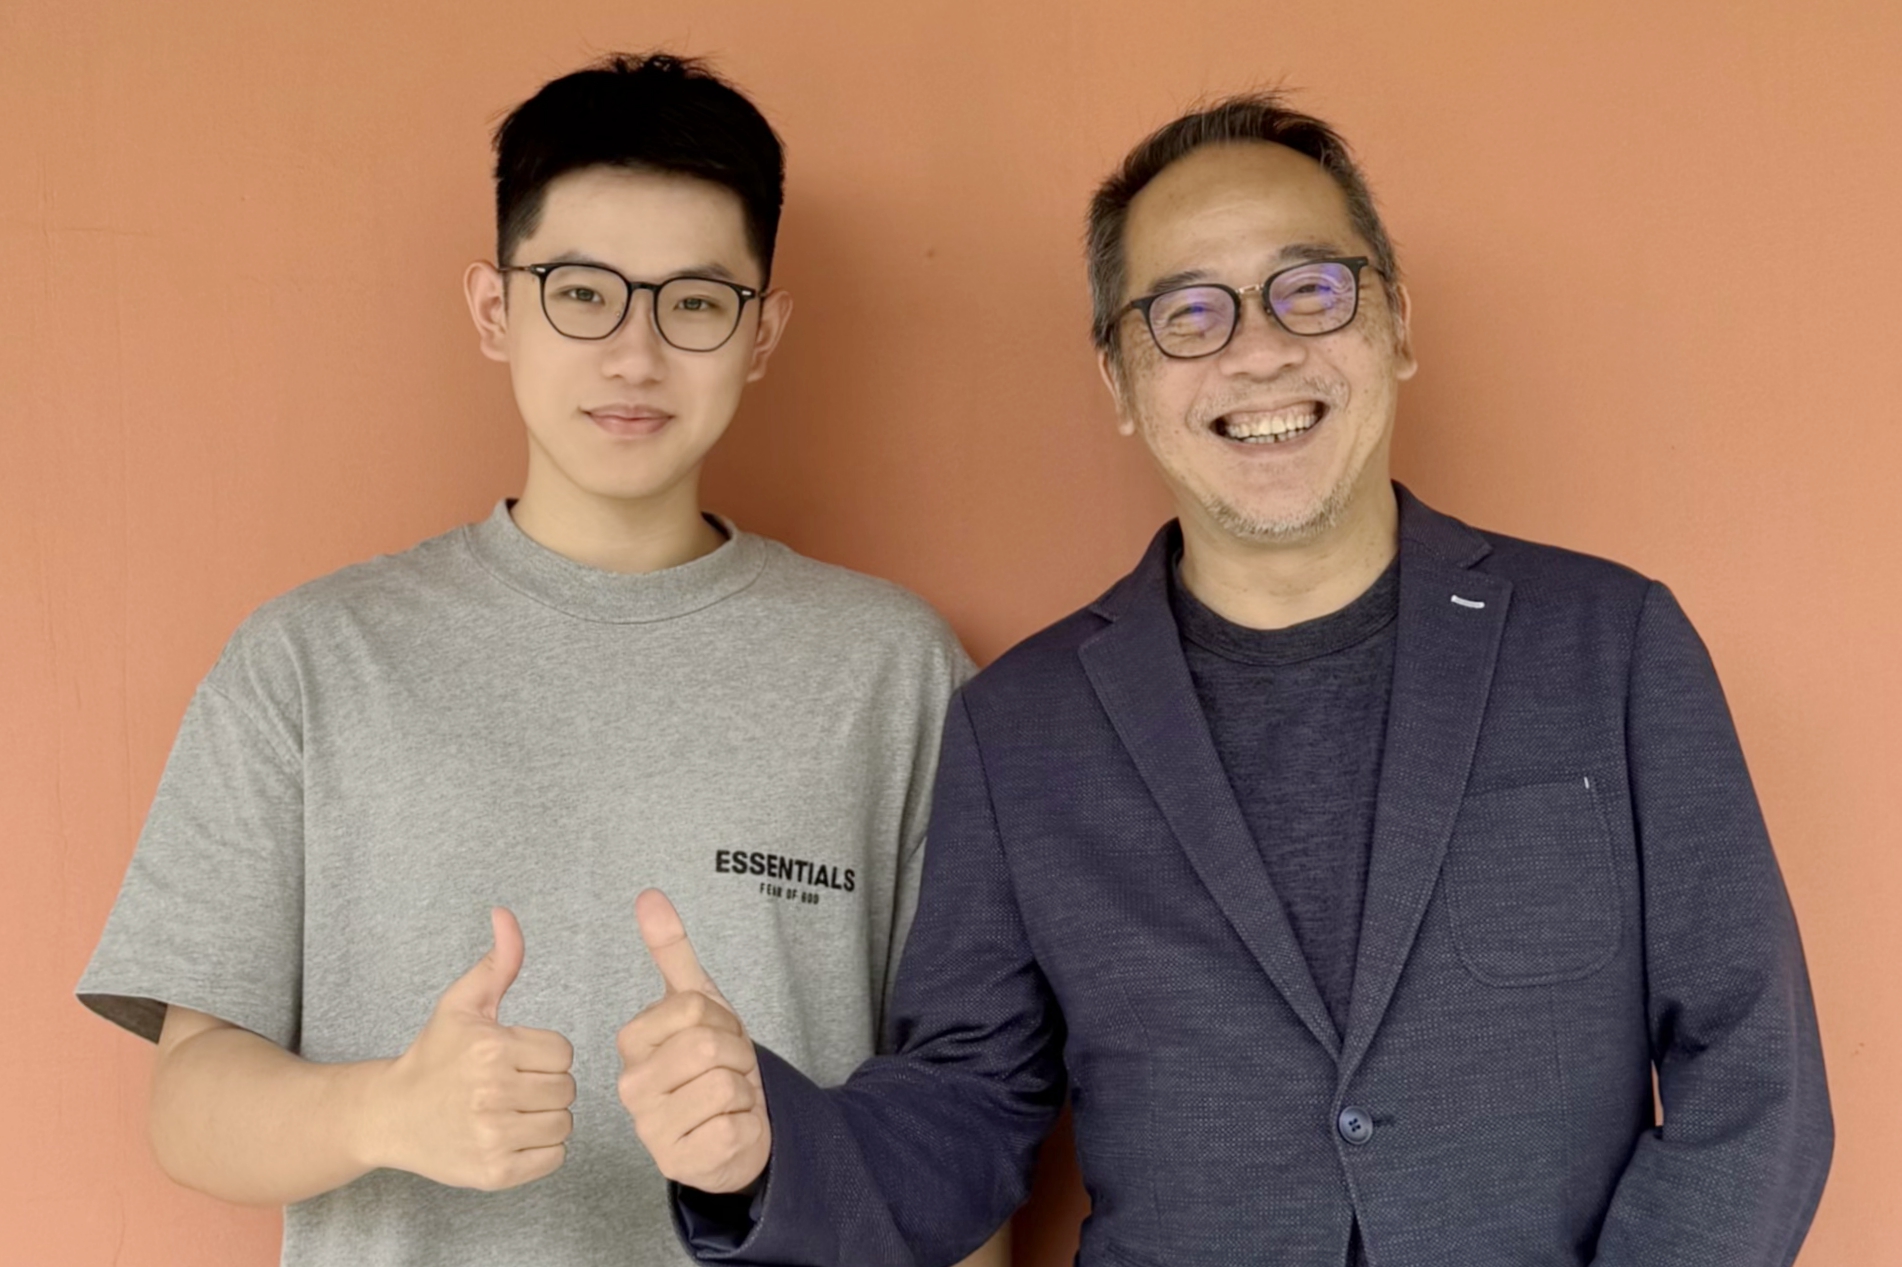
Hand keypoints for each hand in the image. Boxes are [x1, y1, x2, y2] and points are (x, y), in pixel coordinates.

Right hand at [368, 907, 575, 1189]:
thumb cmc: (433, 1056)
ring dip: (546, 1117)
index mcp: (492, 1048)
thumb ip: (497, 961)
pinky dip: (541, 1150)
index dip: (543, 1054)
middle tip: (512, 1085)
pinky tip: (512, 1134)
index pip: (563, 1052)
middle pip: (567, 1089)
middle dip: (545, 1085)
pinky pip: (554, 1157)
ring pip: (564, 1123)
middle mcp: (492, 1094)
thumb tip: (505, 913)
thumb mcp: (461, 1004)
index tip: (515, 1058)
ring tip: (511, 1110)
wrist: (389, 1116)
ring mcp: (493, 1136)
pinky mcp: (495, 1173)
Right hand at [618, 889, 770, 1192]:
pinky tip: (730, 1129)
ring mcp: (652, 1129)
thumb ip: (671, 951)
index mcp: (631, 1042)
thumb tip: (649, 896)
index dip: (723, 1019)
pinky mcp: (681, 1164)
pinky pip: (734, 1126)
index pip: (694, 1007)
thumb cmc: (714, 1063)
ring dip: (744, 1090)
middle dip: (738, 1054)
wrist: (738, 1125)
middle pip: (708, 1045)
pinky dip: (746, 1125)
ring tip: (728, 1099)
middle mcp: (631, 1087)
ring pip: (724, 1085)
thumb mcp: (698, 1003)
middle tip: (729, 1070)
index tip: (718, 1037)